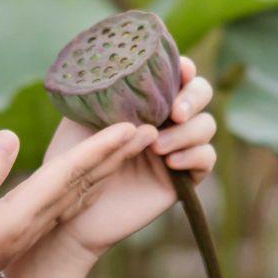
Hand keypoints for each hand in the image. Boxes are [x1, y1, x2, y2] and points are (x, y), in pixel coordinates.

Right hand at [0, 120, 158, 277]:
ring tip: (130, 146)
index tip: (128, 127)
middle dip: (117, 154)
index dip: (100, 148)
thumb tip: (11, 136)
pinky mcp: (21, 230)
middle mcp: (35, 222)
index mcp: (23, 214)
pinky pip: (65, 202)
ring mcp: (30, 229)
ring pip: (79, 192)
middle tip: (150, 128)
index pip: (70, 173)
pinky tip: (93, 180)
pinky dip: (86, 183)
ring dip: (107, 167)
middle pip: (85, 181)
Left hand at [43, 55, 216, 258]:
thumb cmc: (71, 159)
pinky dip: (195, 156)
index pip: (175, 73)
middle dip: (193, 98)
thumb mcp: (80, 117)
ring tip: (157, 147)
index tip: (180, 71)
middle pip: (201, 93)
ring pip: (206, 126)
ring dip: (187, 132)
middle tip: (174, 113)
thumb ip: (102, 93)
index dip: (183, 68)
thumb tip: (122, 72)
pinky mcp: (183, 178)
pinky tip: (171, 163)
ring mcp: (176, 148)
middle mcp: (165, 119)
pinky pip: (207, 159)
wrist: (71, 209)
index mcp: (144, 99)